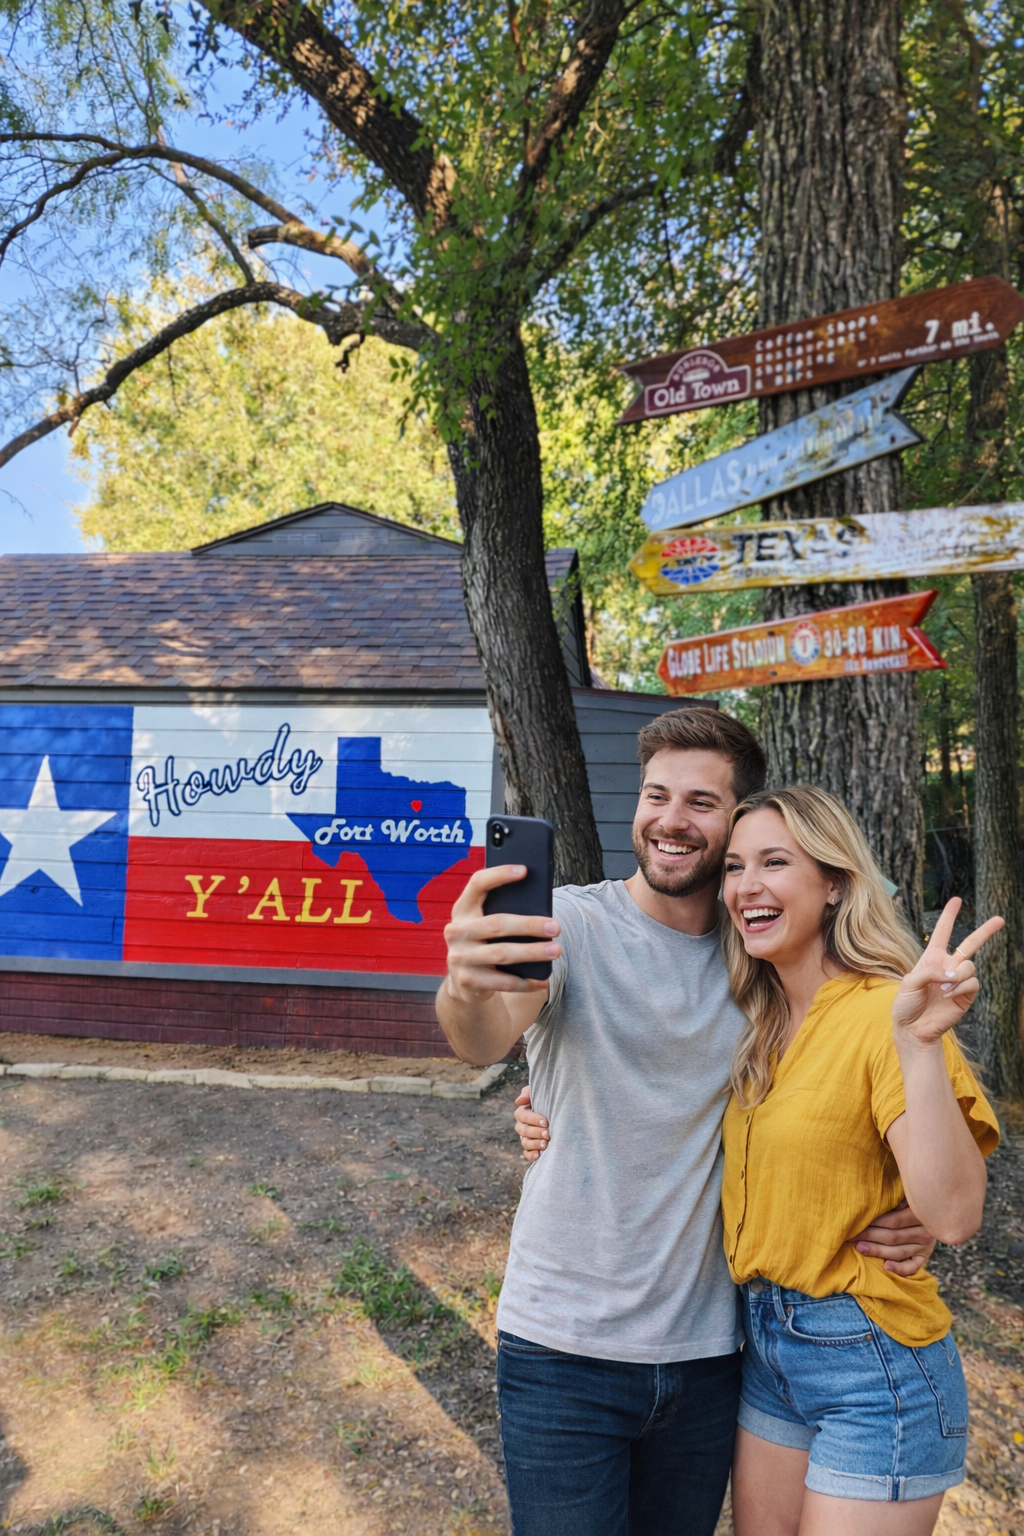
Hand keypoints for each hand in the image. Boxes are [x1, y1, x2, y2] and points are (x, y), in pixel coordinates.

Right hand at [444, 865, 560, 1000]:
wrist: (464, 983)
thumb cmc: (485, 943)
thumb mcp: (485, 924)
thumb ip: (502, 912)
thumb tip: (541, 908)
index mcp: (462, 909)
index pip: (477, 884)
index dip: (499, 874)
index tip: (524, 870)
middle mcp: (456, 931)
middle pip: (497, 923)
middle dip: (529, 925)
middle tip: (555, 927)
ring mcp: (459, 957)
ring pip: (502, 954)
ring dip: (532, 953)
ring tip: (555, 950)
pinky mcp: (467, 980)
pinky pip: (502, 982)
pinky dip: (526, 982)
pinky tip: (543, 980)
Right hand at [513, 1085, 548, 1160]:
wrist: (565, 1114)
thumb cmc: (552, 1100)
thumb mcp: (542, 1093)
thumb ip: (529, 1093)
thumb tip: (518, 1102)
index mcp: (523, 1112)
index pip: (521, 1115)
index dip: (532, 1119)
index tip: (545, 1122)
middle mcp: (523, 1126)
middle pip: (523, 1130)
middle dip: (535, 1132)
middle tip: (548, 1133)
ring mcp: (526, 1138)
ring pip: (525, 1142)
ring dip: (535, 1144)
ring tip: (546, 1144)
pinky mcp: (532, 1149)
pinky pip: (527, 1154)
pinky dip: (531, 1155)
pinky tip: (539, 1154)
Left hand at [851, 1200, 936, 1275]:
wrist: (933, 1210)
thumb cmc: (912, 1198)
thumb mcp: (908, 1193)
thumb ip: (899, 1197)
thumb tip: (890, 1202)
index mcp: (921, 1214)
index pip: (893, 1221)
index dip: (874, 1222)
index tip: (856, 1221)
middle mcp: (925, 1232)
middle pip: (893, 1237)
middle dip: (870, 1236)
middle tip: (851, 1236)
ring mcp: (926, 1246)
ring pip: (899, 1252)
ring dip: (878, 1251)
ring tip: (860, 1248)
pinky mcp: (924, 1257)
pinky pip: (912, 1267)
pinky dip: (900, 1269)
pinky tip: (886, 1267)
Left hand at [892, 897, 1003, 1048]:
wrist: (912, 1028)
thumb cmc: (906, 1004)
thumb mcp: (910, 982)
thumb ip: (930, 971)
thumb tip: (953, 973)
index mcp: (931, 958)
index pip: (942, 932)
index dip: (949, 915)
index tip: (957, 900)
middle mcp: (947, 966)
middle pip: (970, 944)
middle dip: (985, 931)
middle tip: (1000, 919)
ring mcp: (958, 981)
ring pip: (970, 966)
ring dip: (958, 975)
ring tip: (944, 989)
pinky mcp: (966, 996)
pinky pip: (972, 983)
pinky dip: (961, 986)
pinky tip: (949, 995)